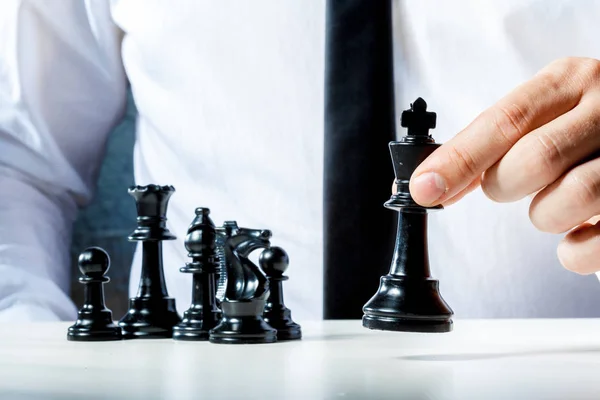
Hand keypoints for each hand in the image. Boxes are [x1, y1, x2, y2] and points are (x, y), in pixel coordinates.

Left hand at [408, 57, 599, 274]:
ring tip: (552, 203)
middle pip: (535, 159)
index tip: (425, 189)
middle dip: (505, 185)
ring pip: (571, 197)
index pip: (504, 120)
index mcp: (569, 81)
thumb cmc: (579, 128)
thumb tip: (430, 182)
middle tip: (509, 185)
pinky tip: (577, 231)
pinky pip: (596, 242)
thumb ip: (490, 144)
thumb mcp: (541, 115)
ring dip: (544, 215)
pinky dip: (574, 250)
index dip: (459, 160)